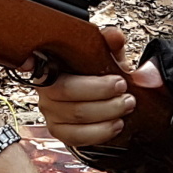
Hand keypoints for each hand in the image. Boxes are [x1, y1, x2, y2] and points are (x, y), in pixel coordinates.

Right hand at [36, 26, 162, 149]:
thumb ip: (111, 44)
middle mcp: (46, 89)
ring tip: (127, 105)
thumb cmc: (99, 75)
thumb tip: (115, 36)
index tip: (113, 79)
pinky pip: (76, 137)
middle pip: (68, 92)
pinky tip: (116, 124)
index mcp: (52, 65)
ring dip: (107, 112)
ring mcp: (50, 112)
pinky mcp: (59, 132)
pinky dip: (100, 132)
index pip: (54, 66)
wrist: (100, 100)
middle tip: (126, 91)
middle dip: (102, 92)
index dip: (66, 71)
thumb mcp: (107, 55)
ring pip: (76, 115)